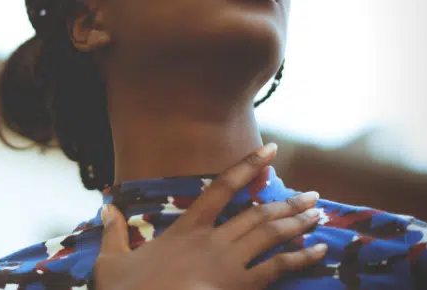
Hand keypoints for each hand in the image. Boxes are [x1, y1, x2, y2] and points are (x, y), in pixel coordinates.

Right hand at [93, 143, 326, 289]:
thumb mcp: (111, 262)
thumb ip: (113, 232)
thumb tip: (106, 208)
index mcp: (186, 228)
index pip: (222, 187)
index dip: (248, 166)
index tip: (271, 151)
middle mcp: (212, 240)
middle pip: (258, 212)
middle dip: (289, 202)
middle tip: (313, 195)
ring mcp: (228, 264)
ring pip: (271, 235)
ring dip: (298, 223)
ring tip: (319, 214)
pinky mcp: (238, 287)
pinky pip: (277, 268)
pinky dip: (301, 257)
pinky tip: (318, 250)